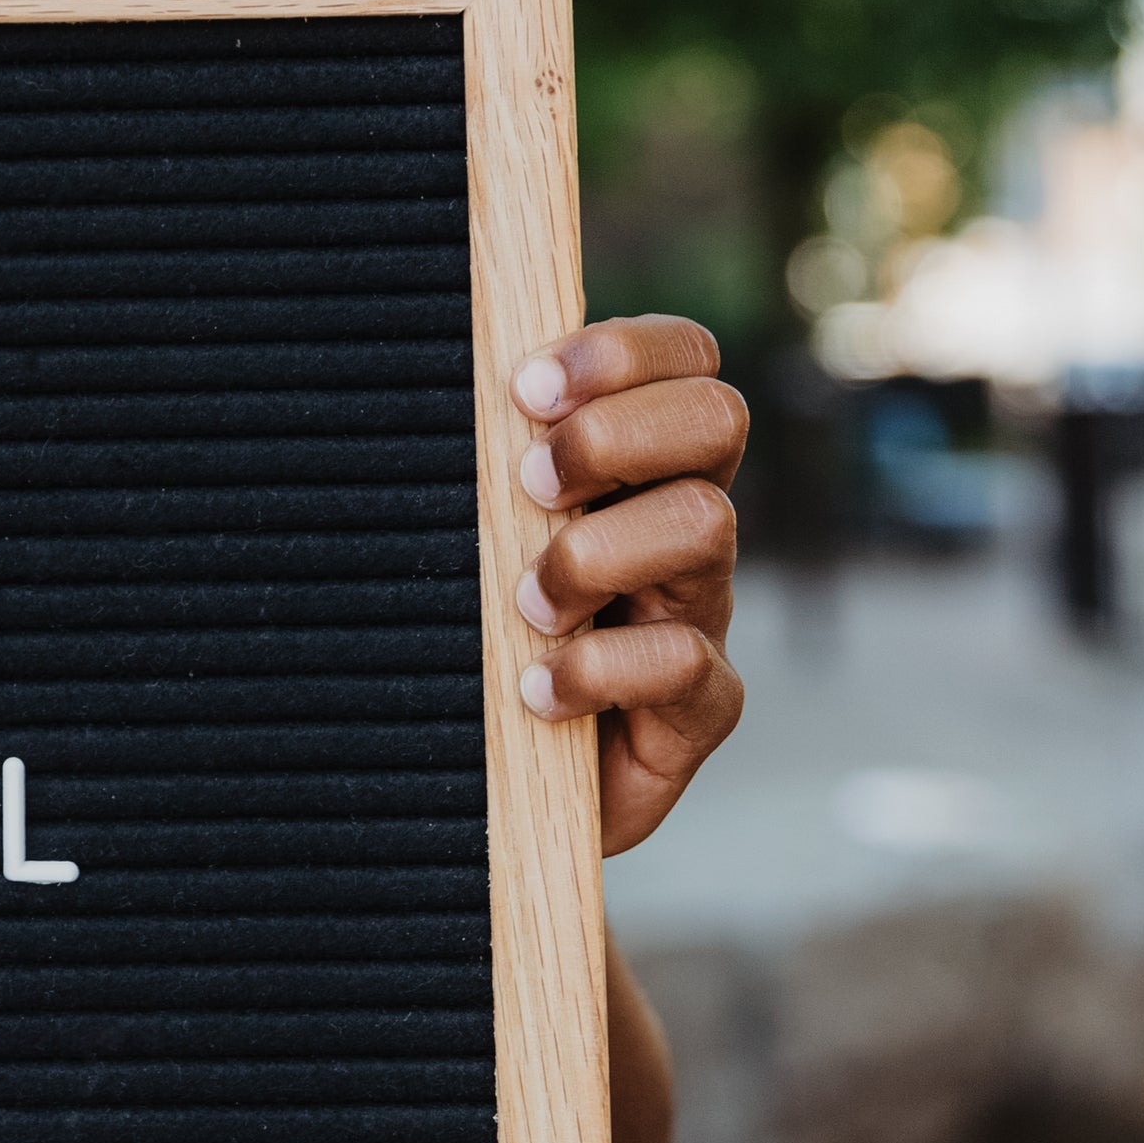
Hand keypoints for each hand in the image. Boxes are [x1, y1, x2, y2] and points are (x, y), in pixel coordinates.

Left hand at [510, 315, 746, 855]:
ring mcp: (699, 612)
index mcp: (633, 463)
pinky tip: (536, 692)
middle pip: (717, 418)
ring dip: (596, 552)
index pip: (684, 361)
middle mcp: (678, 523)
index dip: (622, 352)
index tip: (522, 388)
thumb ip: (471, 465)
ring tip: (525, 606)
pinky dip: (598, 672)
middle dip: (616, 434)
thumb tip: (426, 379)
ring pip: (706, 524)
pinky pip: (684, 664)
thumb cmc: (463, 640)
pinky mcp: (699, 709)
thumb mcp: (464, 537)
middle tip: (529, 483)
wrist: (484, 791)